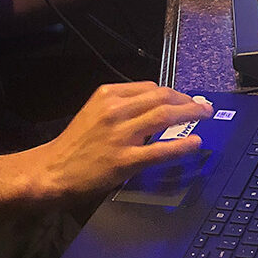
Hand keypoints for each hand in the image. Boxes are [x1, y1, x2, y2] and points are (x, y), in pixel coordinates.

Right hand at [36, 82, 212, 201]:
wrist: (51, 170)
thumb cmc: (74, 145)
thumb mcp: (94, 112)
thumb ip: (121, 107)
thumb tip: (154, 107)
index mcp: (108, 95)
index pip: (150, 87)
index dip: (173, 92)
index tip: (185, 98)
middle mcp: (116, 110)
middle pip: (162, 97)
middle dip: (187, 100)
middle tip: (203, 105)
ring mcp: (121, 135)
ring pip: (165, 116)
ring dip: (191, 113)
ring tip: (206, 115)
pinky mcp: (125, 159)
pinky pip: (161, 149)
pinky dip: (182, 145)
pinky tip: (195, 142)